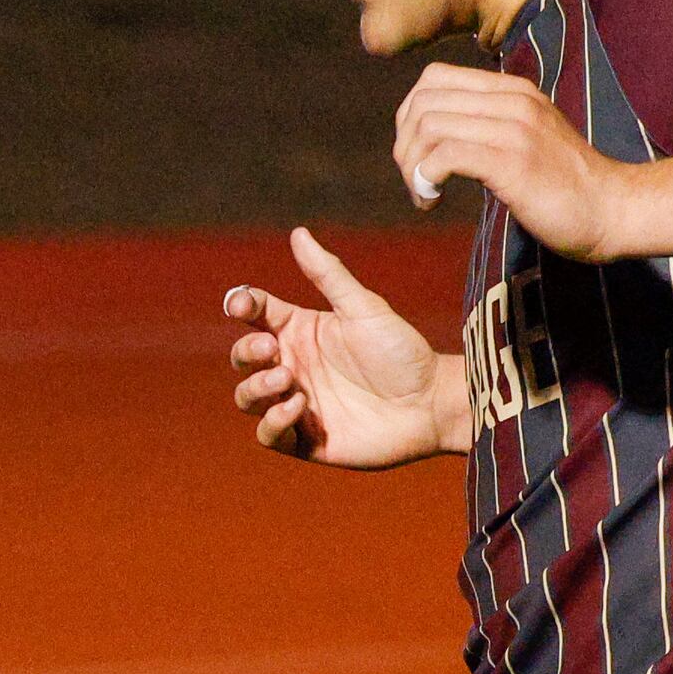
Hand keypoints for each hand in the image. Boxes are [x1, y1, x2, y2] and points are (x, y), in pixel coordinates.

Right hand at [223, 227, 462, 467]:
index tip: (244, 305)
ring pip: (247, 397)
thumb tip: (298, 233)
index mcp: (301, 332)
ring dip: (256, 387)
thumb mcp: (363, 308)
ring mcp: (295, 404)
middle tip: (274, 349)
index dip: (240, 305)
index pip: (254, 314)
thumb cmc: (402, 352)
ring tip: (287, 378)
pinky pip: (268, 435)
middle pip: (243, 358)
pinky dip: (273, 421)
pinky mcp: (305, 441)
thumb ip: (328, 274)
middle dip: (247, 351)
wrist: (431, 403)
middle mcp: (292, 367)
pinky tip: (299, 406)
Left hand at [394, 62, 632, 260]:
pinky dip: (426, 178)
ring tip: (424, 194)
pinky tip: (433, 199)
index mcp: (513, 91)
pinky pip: (445, 155)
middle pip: (423, 101)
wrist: (614, 210)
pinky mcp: (513, 162)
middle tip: (416, 179)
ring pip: (429, 126)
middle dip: (404, 144)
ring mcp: (514, 130)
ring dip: (412, 166)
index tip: (418, 153)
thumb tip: (431, 131)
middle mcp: (513, 101)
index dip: (409, 115)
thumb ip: (488, 124)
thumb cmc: (565, 184)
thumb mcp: (526, 137)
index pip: (434, 78)